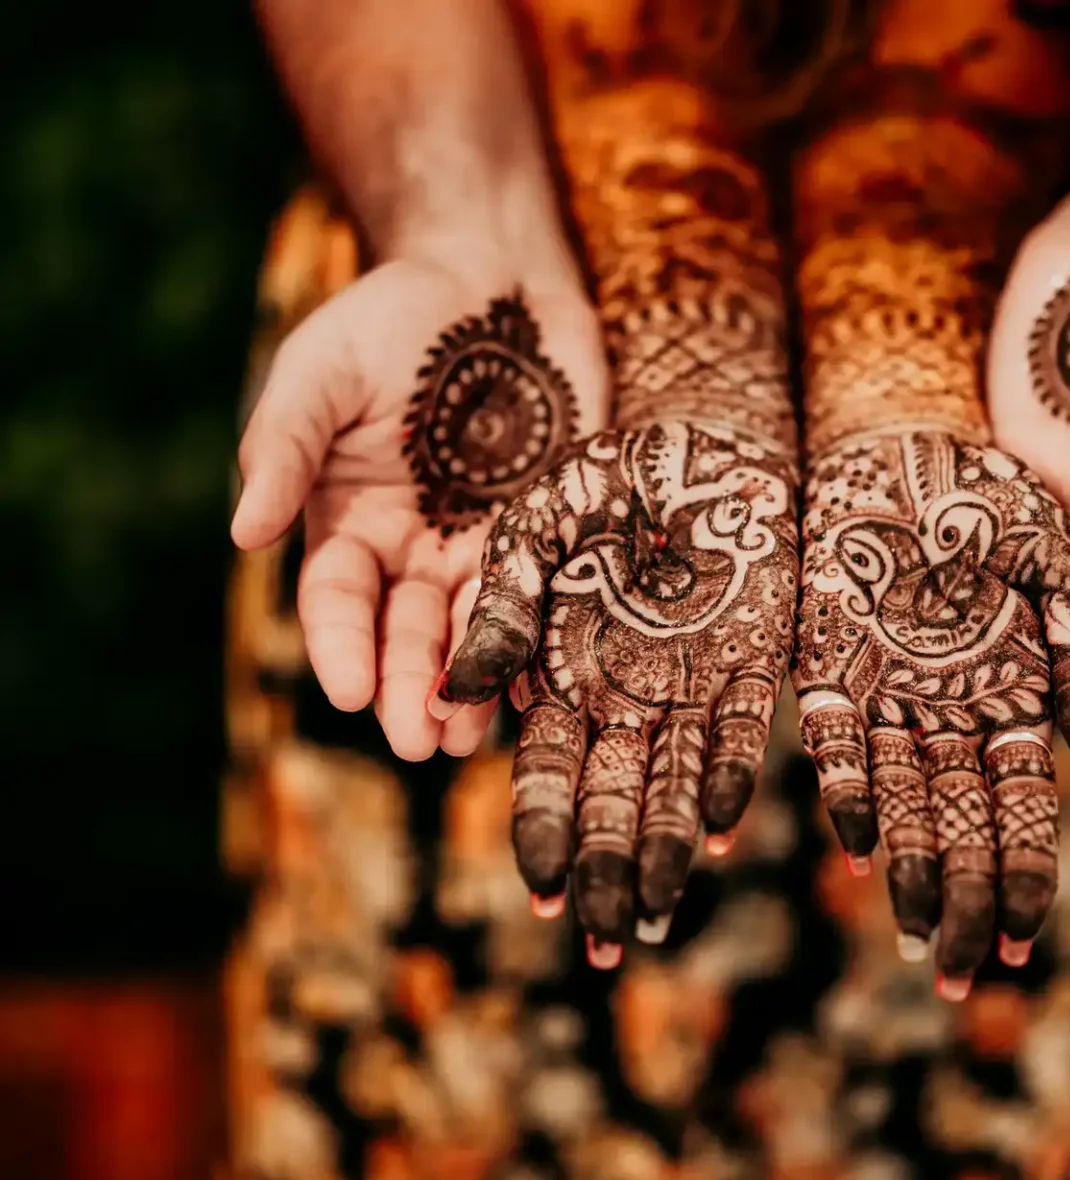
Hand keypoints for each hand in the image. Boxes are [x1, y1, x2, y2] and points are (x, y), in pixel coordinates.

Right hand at [231, 252, 604, 758]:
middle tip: (422, 744)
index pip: (338, 599)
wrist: (493, 281)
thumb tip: (243, 533)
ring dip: (476, 684)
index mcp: (350, 521)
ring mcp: (490, 540)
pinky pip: (553, 589)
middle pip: (410, 631)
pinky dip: (549, 635)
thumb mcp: (321, 370)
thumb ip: (284, 445)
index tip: (346, 691)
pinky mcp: (559, 525)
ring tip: (475, 738)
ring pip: (479, 627)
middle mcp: (418, 547)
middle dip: (412, 688)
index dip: (341, 645)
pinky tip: (551, 680)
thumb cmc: (390, 320)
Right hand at [436, 421, 797, 964]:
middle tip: (604, 946)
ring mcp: (686, 670)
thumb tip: (455, 689)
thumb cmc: (591, 461)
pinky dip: (729, 771)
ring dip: (668, 843)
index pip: (544, 765)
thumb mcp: (534, 524)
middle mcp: (621, 683)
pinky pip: (739, 721)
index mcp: (559, 663)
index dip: (541, 826)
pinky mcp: (751, 646)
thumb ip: (500, 601)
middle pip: (611, 791)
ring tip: (661, 913)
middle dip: (607, 866)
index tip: (538, 891)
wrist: (690, 420)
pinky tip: (723, 827)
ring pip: (675, 774)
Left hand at [792, 430, 1069, 996]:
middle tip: (966, 977)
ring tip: (921, 940)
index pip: (1022, 804)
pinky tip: (859, 846)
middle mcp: (949, 708)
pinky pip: (839, 736)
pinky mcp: (828, 662)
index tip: (1025, 942)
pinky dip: (849, 789)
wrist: (900, 435)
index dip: (1024, 873)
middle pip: (961, 824)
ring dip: (913, 869)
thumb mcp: (1059, 560)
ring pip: (903, 800)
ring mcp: (889, 690)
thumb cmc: (989, 494)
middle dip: (967, 900)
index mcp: (1011, 692)